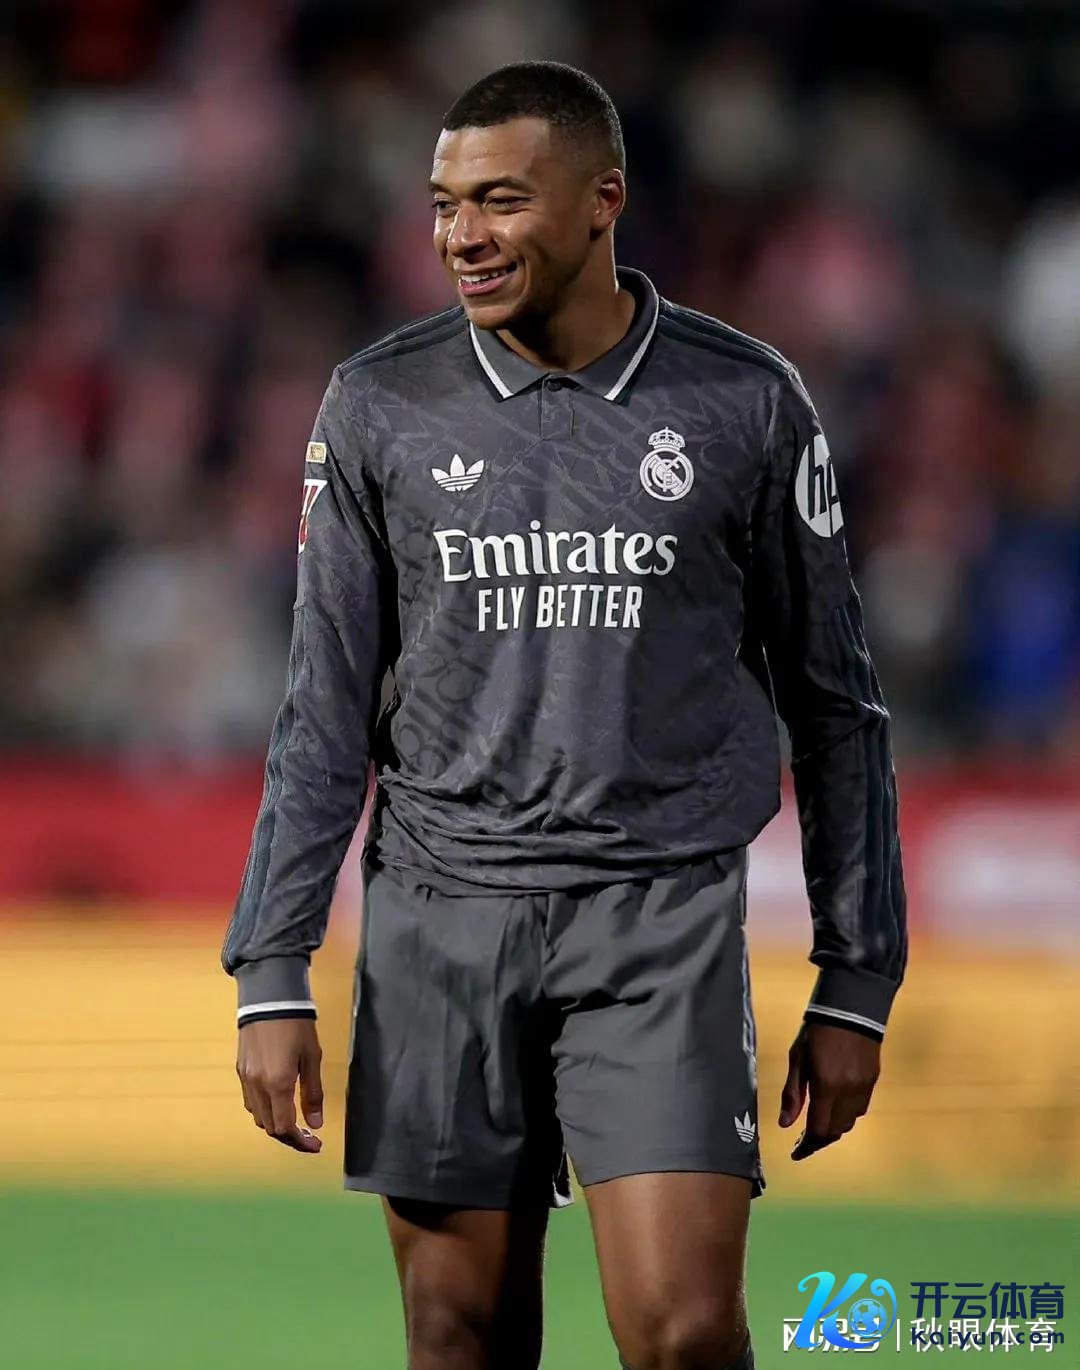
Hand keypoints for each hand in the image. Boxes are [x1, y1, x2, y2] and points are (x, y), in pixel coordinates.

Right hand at [236, 1018, 324, 1152]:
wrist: (269, 998)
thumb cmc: (297, 1025)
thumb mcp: (312, 1057)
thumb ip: (313, 1093)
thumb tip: (316, 1124)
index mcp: (278, 1084)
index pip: (285, 1127)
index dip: (300, 1142)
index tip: (316, 1145)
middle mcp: (258, 1086)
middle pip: (269, 1127)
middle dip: (289, 1136)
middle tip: (308, 1135)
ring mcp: (246, 1079)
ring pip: (258, 1117)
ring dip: (275, 1124)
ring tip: (294, 1120)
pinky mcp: (240, 1070)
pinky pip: (250, 1101)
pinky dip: (264, 1110)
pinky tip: (278, 1102)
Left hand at [778, 1020, 879, 1160]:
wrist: (850, 1008)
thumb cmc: (816, 1031)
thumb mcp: (797, 1059)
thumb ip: (792, 1094)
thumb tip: (785, 1125)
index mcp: (826, 1086)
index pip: (819, 1130)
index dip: (807, 1146)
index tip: (795, 1153)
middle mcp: (848, 1092)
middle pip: (835, 1131)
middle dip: (818, 1140)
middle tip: (803, 1140)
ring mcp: (863, 1087)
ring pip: (850, 1123)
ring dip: (833, 1128)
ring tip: (817, 1122)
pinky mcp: (873, 1081)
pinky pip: (860, 1109)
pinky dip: (846, 1114)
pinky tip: (835, 1106)